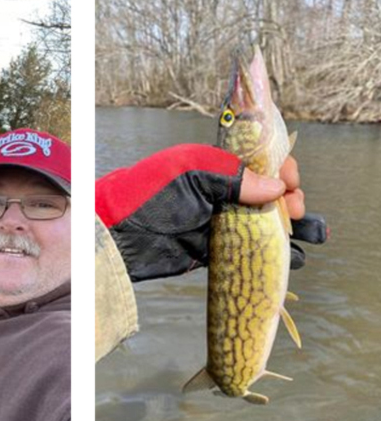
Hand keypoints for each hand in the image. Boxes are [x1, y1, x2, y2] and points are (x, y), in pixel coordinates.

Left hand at [95, 144, 326, 281]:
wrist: (116, 233)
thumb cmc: (149, 193)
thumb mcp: (189, 171)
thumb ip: (232, 175)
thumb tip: (275, 187)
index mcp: (214, 167)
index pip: (259, 164)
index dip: (280, 171)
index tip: (291, 185)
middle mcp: (218, 193)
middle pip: (265, 194)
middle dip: (287, 200)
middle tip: (293, 211)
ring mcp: (215, 222)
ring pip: (260, 223)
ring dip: (285, 227)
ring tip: (304, 233)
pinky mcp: (210, 250)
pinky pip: (246, 250)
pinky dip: (270, 252)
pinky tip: (291, 256)